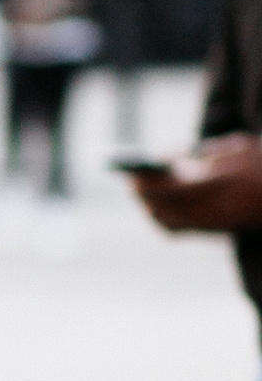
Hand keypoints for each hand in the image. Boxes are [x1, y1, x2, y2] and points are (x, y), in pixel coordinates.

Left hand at [133, 137, 261, 235]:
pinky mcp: (214, 232)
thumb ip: (200, 153)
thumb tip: (166, 157)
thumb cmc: (260, 166)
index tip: (134, 172)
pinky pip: (179, 229)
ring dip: (150, 207)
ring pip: (168, 222)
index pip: (170, 189)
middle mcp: (212, 208)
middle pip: (164, 207)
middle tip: (131, 181)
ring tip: (139, 192)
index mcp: (219, 183)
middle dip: (144, 195)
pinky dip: (162, 218)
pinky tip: (155, 206)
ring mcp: (213, 223)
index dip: (148, 183)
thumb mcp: (235, 148)